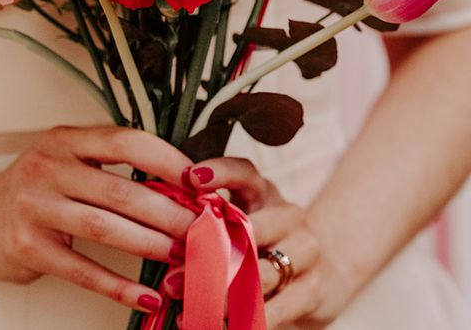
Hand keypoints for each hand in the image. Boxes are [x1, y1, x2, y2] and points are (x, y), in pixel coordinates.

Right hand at [0, 126, 194, 312]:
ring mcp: (34, 207)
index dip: (166, 160)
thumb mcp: (62, 162)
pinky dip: (119, 286)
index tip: (198, 182)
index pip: (125, 141)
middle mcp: (48, 167)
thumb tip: (176, 185)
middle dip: (170, 212)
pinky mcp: (27, 247)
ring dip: (151, 245)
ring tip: (184, 258)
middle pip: (121, 190)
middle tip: (203, 229)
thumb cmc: (30, 189)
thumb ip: (106, 167)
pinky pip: (82, 270)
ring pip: (105, 227)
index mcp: (64, 140)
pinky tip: (147, 295)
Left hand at [188, 158, 329, 328]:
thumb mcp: (243, 219)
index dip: (219, 171)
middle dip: (207, 256)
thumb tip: (164, 232)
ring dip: (219, 296)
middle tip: (172, 278)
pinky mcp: (312, 289)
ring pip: (258, 274)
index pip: (244, 171)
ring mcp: (304, 251)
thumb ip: (210, 220)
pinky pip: (275, 309)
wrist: (322, 272)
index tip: (192, 178)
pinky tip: (220, 325)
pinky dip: (245, 321)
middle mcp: (287, 215)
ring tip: (190, 308)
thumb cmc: (265, 241)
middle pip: (248, 230)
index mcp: (264, 192)